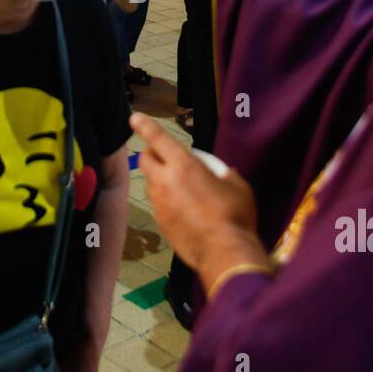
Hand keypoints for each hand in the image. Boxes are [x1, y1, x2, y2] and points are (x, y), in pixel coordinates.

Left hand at [131, 112, 258, 271]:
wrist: (223, 253)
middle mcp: (165, 182)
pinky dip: (166, 200)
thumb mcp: (238, 187)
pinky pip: (158, 204)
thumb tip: (222, 176)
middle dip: (151, 152)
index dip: (145, 126)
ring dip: (159, 178)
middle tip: (165, 154)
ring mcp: (160, 204)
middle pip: (146, 159)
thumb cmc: (235, 215)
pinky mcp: (160, 223)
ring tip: (180, 184)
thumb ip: (224, 175)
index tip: (135, 118)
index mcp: (184, 165)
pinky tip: (183, 208)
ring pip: (150, 183)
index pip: (158, 139)